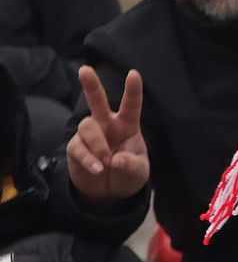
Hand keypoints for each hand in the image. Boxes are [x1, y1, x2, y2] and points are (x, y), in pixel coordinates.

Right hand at [67, 65, 149, 201]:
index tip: (134, 74)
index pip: (131, 105)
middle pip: (96, 100)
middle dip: (91, 85)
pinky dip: (88, 159)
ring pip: (87, 126)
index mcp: (127, 125)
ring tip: (106, 163)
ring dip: (98, 145)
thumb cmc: (127, 173)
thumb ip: (131, 165)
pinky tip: (97, 169)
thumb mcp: (138, 172)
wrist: (109, 191)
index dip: (133, 90)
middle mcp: (106, 124)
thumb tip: (116, 160)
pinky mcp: (75, 147)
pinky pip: (78, 147)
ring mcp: (89, 134)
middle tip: (85, 70)